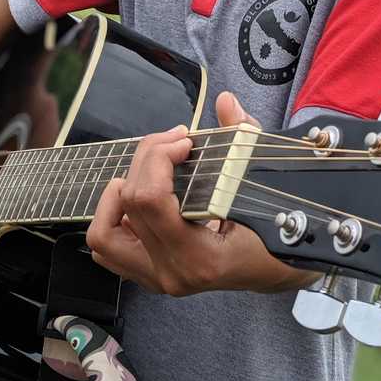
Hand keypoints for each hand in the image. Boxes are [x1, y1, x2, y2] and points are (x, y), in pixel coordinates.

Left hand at [85, 92, 318, 295]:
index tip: (186, 140)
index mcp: (203, 256)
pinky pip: (108, 248)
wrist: (277, 268)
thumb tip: (226, 101)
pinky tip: (140, 194)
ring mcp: (158, 279)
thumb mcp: (265, 179)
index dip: (160, 156)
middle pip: (129, 203)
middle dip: (147, 159)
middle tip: (173, 143)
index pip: (151, 200)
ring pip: (104, 233)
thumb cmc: (276, 226)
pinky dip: (114, 217)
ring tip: (147, 171)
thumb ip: (243, 137)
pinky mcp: (150, 276)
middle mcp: (174, 273)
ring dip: (118, 194)